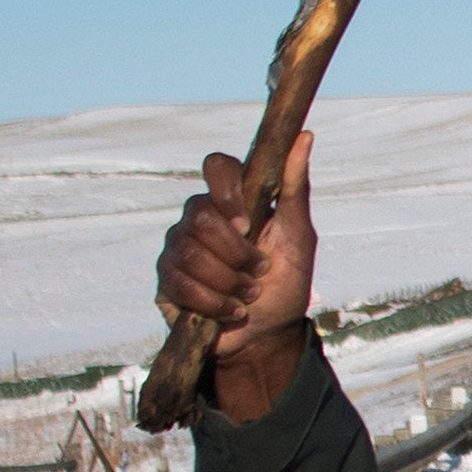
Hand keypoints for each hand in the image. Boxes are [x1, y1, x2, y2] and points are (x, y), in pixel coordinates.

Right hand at [158, 132, 318, 421]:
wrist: (268, 336)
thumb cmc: (286, 282)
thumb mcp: (299, 237)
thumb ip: (296, 188)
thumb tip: (305, 135)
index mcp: (233, 200)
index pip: (216, 165)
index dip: (225, 189)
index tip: (247, 221)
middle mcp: (200, 217)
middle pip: (200, 215)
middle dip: (236, 252)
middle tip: (259, 271)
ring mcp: (178, 247)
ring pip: (188, 251)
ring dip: (227, 280)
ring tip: (247, 295)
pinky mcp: (166, 281)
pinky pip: (178, 282)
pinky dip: (212, 302)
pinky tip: (230, 311)